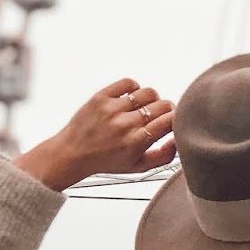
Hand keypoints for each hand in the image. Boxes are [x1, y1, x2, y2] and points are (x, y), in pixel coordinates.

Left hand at [14, 78, 175, 191]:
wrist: (73, 153)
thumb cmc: (107, 161)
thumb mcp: (138, 167)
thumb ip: (164, 156)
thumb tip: (177, 139)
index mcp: (137, 142)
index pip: (170, 121)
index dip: (176, 120)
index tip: (172, 123)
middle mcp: (125, 124)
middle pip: (162, 105)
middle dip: (166, 110)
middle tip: (159, 116)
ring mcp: (112, 108)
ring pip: (148, 92)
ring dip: (152, 99)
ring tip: (144, 108)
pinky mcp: (101, 96)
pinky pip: (129, 83)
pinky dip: (134, 88)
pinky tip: (131, 99)